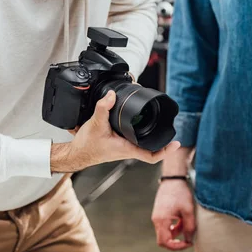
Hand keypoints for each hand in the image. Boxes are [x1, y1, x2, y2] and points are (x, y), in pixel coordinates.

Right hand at [52, 90, 179, 171]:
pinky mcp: (119, 143)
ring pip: (143, 143)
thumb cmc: (86, 145)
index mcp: (127, 149)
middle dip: (162, 141)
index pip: (151, 156)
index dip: (165, 151)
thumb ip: (103, 108)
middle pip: (151, 148)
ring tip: (161, 125)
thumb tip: (113, 95)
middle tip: (172, 131)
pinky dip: (139, 131)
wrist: (76, 152)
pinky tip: (140, 123)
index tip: (175, 144)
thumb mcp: (95, 124)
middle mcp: (128, 149)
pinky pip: (134, 138)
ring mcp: (124, 147)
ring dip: (151, 135)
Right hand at [152, 180, 195, 250]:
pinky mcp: (160, 213)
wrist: (173, 179)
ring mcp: (157, 216)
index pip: (165, 242)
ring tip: (187, 224)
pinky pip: (166, 226)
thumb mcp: (188, 211)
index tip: (188, 243)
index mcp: (161, 220)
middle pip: (163, 239)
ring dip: (177, 233)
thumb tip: (189, 240)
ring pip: (166, 233)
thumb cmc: (180, 193)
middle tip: (188, 240)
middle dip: (176, 242)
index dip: (176, 247)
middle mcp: (156, 220)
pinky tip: (183, 220)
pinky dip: (174, 227)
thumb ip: (189, 227)